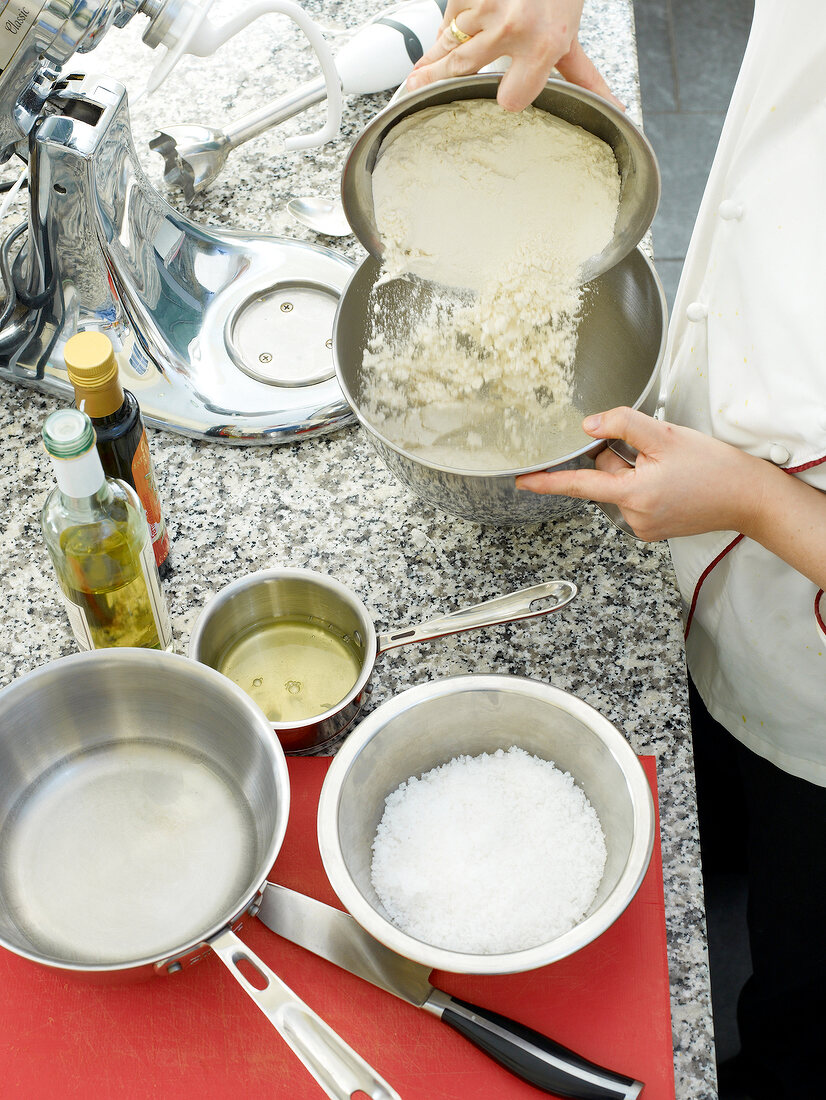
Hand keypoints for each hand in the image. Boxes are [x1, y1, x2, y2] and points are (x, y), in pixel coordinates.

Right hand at [405, 0, 620, 112]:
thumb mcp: (572, 36)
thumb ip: (582, 76)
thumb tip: (613, 110)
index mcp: (542, 45)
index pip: (511, 100)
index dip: (507, 99)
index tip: (504, 98)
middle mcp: (511, 27)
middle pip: (461, 73)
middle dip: (433, 83)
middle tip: (416, 93)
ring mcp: (484, 8)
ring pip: (447, 48)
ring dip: (433, 61)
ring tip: (419, 78)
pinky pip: (446, 22)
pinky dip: (447, 28)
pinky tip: (457, 28)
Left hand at [515, 407, 768, 541]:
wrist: (749, 498)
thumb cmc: (714, 468)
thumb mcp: (666, 436)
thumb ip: (623, 425)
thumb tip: (590, 425)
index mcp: (633, 494)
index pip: (579, 485)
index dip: (547, 481)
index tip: (521, 481)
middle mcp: (634, 517)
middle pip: (605, 478)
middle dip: (620, 458)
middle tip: (654, 451)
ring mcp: (644, 526)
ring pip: (621, 487)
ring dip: (636, 470)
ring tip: (670, 467)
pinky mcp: (654, 529)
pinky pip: (635, 499)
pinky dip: (646, 484)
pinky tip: (672, 480)